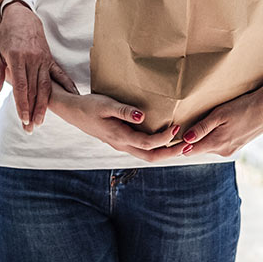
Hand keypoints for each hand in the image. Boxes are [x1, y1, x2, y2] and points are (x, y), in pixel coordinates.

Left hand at [0, 2, 77, 130]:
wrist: (21, 17)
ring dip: (44, 105)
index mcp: (17, 58)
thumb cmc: (4, 36)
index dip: (23, 104)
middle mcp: (33, 59)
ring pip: (46, 86)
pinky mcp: (50, 59)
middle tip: (30, 128)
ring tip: (41, 121)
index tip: (23, 119)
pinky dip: (66, 87)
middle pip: (34, 90)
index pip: (21, 86)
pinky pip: (60, 75)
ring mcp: (44, 59)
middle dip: (32, 111)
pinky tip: (72, 98)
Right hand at [53, 90, 178, 158]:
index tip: (177, 127)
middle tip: (188, 145)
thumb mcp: (106, 104)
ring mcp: (121, 145)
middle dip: (171, 153)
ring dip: (165, 152)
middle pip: (151, 157)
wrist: (73, 112)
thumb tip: (142, 116)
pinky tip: (165, 140)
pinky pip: (142, 150)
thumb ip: (124, 111)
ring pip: (147, 156)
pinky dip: (156, 148)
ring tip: (182, 145)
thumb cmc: (89, 106)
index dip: (164, 138)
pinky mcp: (121, 142)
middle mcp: (121, 145)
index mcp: (119, 136)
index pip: (147, 143)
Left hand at [173, 83, 262, 159]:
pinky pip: (218, 144)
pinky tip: (216, 126)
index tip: (169, 136)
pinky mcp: (237, 146)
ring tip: (199, 124)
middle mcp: (223, 151)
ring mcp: (231, 150)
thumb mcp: (220, 114)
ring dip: (202, 138)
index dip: (178, 144)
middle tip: (180, 126)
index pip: (189, 150)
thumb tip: (185, 140)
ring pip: (208, 146)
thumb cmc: (243, 106)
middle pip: (197, 149)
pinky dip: (213, 137)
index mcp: (217, 144)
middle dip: (189, 140)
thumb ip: (202, 128)